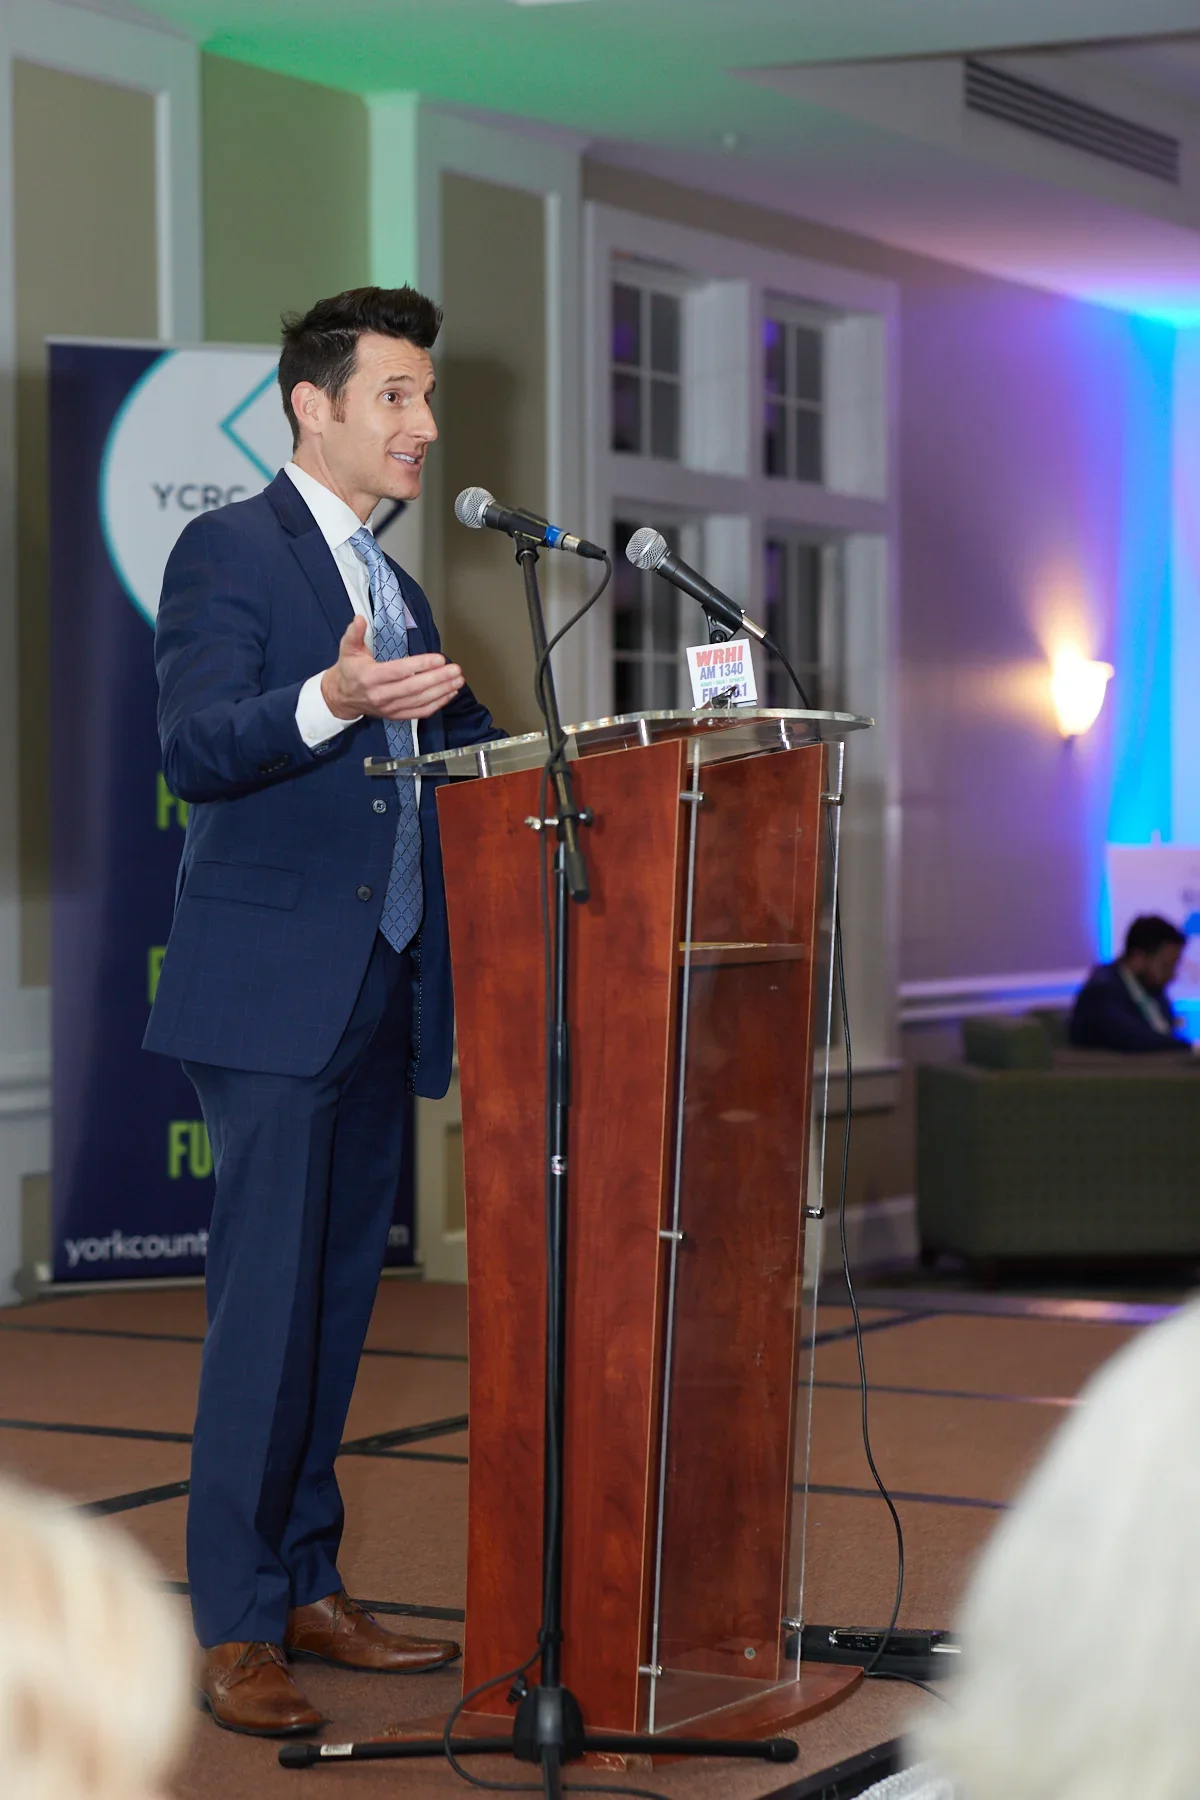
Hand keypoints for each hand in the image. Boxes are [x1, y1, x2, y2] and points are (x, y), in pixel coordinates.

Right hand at [321, 616, 463, 721]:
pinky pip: (419, 712)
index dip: (420, 665)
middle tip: (456, 670)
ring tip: (458, 680)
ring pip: (420, 701)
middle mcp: (380, 695)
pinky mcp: (396, 716)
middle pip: (414, 688)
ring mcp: (389, 708)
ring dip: (442, 691)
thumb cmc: (349, 670)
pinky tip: (450, 694)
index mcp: (370, 677)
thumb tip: (359, 619)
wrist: (342, 698)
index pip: (399, 671)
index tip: (439, 659)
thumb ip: (354, 634)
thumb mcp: (347, 649)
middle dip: (438, 679)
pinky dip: (437, 704)